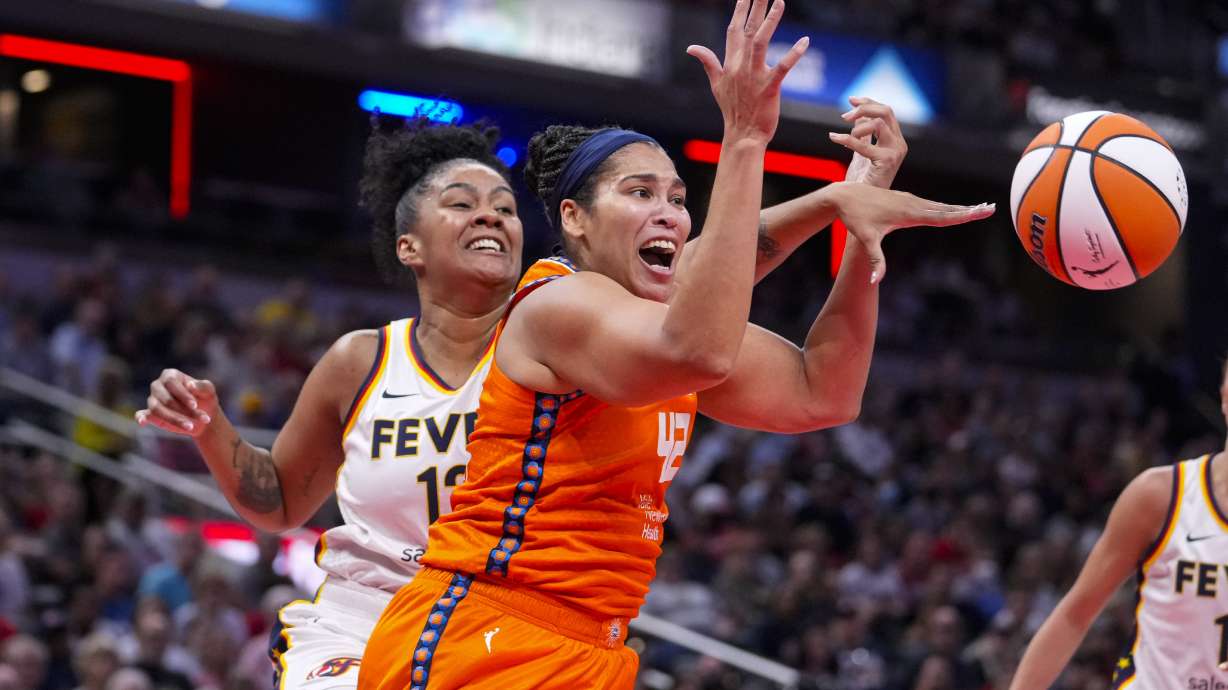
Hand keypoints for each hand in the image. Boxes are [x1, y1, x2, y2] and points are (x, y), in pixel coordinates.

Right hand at [136, 369, 217, 435]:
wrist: (203, 417)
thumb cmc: (205, 399)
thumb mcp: (209, 390)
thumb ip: (202, 386)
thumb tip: (190, 385)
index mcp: (170, 375)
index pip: (171, 382)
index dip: (182, 394)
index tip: (195, 405)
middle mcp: (158, 386)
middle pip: (166, 398)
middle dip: (183, 410)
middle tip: (201, 419)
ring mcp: (152, 400)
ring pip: (157, 409)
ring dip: (174, 419)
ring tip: (191, 427)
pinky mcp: (151, 414)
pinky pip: (141, 415)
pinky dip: (141, 418)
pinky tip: (143, 422)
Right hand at [686, 0, 808, 144]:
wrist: (742, 135)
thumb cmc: (732, 110)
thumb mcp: (716, 84)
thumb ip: (708, 62)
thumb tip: (691, 48)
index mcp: (730, 63)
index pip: (734, 31)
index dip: (739, 11)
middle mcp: (741, 66)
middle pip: (748, 30)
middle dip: (755, 6)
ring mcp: (754, 76)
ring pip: (760, 43)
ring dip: (770, 22)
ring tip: (779, 1)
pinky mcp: (769, 88)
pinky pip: (782, 68)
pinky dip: (793, 54)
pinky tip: (804, 41)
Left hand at [830, 182, 994, 283]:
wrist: (844, 196)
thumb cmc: (855, 219)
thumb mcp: (865, 241)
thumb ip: (874, 261)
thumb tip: (876, 281)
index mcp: (908, 213)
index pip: (942, 217)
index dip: (963, 215)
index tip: (982, 211)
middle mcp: (912, 204)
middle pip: (946, 209)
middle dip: (969, 210)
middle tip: (991, 209)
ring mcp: (909, 200)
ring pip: (939, 206)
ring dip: (960, 207)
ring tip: (980, 208)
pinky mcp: (905, 199)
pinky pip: (930, 204)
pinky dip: (945, 206)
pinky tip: (952, 209)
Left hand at [832, 97, 906, 189]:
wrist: (862, 203)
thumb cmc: (862, 181)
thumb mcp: (861, 151)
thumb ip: (862, 133)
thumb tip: (857, 113)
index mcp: (894, 139)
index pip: (886, 111)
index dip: (869, 102)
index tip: (851, 100)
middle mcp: (899, 143)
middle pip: (886, 111)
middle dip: (864, 107)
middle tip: (844, 115)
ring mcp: (896, 152)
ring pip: (880, 122)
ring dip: (858, 122)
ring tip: (844, 130)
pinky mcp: (887, 161)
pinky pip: (865, 143)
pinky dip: (847, 138)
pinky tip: (834, 138)